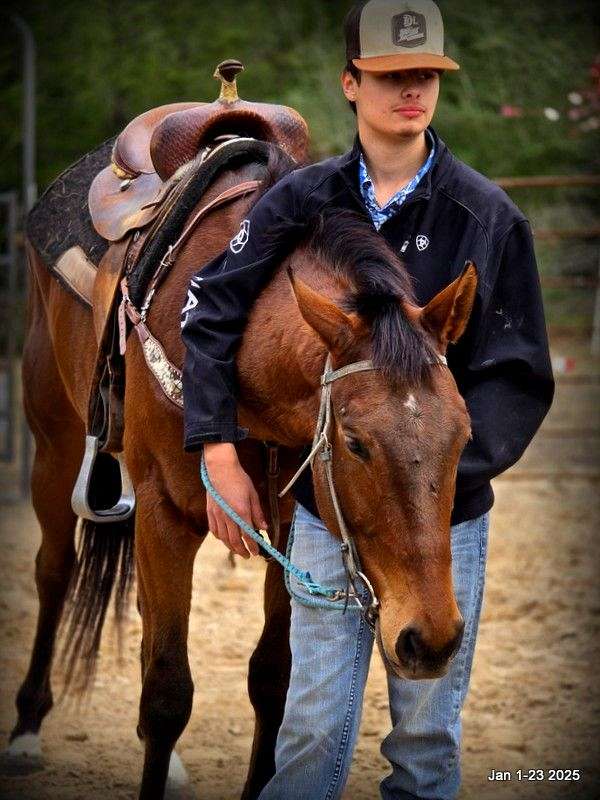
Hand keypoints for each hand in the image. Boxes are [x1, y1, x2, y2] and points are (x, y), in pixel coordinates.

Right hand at [204, 443, 267, 558]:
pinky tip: (224, 538)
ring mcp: (217, 515)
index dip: (253, 546)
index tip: (256, 552)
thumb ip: (258, 514)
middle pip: (234, 541)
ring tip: (238, 550)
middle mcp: (228, 517)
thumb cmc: (239, 479)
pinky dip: (220, 538)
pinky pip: (214, 530)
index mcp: (241, 512)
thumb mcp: (253, 495)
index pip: (248, 536)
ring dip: (231, 547)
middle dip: (242, 551)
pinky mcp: (210, 512)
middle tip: (248, 555)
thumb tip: (264, 528)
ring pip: (223, 538)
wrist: (221, 469)